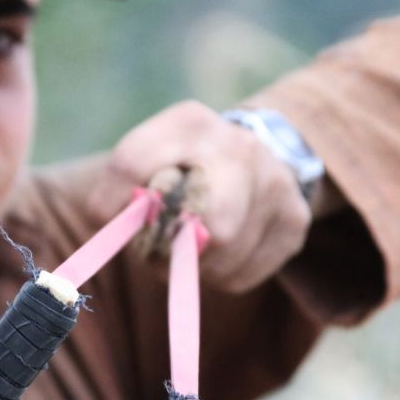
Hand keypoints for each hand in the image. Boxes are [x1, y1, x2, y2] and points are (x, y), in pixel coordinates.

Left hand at [110, 100, 313, 292]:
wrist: (254, 154)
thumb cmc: (182, 168)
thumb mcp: (146, 159)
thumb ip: (120, 189)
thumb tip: (116, 230)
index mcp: (189, 123)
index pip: (131, 164)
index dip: (109, 202)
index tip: (105, 218)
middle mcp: (240, 147)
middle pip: (201, 221)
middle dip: (170, 248)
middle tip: (157, 251)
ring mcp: (275, 183)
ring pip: (220, 257)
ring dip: (191, 268)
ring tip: (188, 249)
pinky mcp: (294, 221)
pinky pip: (241, 276)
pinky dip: (218, 276)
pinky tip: (218, 254)